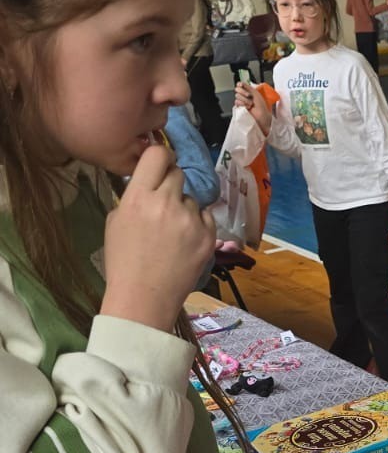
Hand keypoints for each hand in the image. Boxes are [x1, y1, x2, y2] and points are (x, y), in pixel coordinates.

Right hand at [100, 144, 215, 330]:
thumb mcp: (115, 221)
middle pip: (177, 173)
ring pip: (192, 198)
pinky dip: (197, 225)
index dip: (160, 157)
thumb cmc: (123, 261)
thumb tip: (149, 181)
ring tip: (172, 233)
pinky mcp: (208, 236)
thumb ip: (133, 196)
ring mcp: (190, 220)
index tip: (160, 165)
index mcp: (139, 196)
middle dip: (171, 184)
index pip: (158, 154)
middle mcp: (167, 203)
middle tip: (164, 203)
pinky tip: (184, 242)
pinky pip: (205, 217)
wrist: (143, 298)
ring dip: (184, 208)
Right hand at [234, 80, 271, 135]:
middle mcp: (245, 96)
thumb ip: (248, 87)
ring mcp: (242, 102)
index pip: (240, 85)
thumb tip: (240, 83)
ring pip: (237, 96)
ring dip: (245, 99)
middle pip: (237, 89)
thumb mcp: (256, 93)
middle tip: (249, 96)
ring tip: (250, 104)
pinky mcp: (239, 108)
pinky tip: (247, 107)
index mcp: (249, 92)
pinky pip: (236, 102)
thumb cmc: (261, 106)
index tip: (241, 85)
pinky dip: (242, 104)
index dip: (240, 84)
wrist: (261, 116)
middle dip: (243, 92)